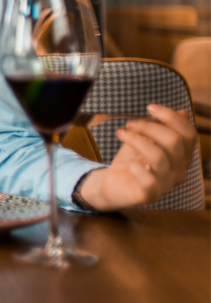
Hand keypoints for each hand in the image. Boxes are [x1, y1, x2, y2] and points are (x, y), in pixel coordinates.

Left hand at [78, 105, 196, 210]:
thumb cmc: (132, 160)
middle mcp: (179, 170)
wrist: (113, 184)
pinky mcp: (150, 195)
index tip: (150, 107)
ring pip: (159, 157)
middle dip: (149, 127)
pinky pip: (148, 180)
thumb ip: (162, 128)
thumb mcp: (145, 139)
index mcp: (181, 155)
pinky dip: (135, 166)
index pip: (189, 134)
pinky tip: (129, 162)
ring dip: (136, 140)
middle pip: (175, 141)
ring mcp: (166, 184)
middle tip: (129, 124)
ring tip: (121, 134)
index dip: (171, 117)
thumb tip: (184, 112)